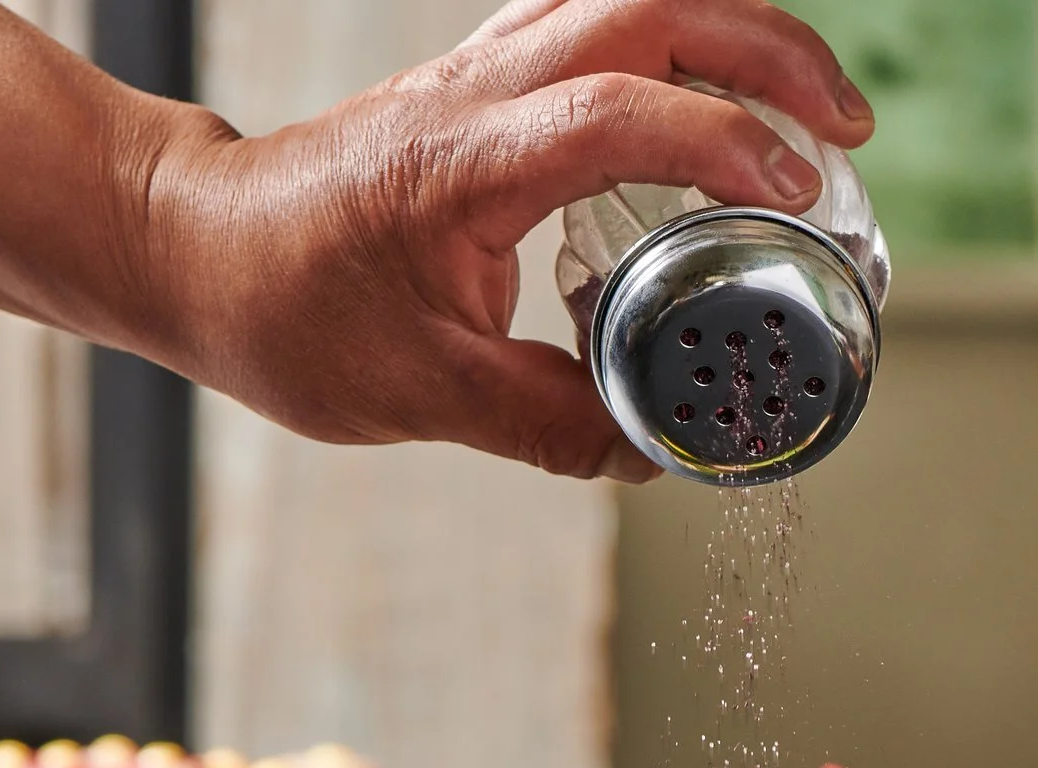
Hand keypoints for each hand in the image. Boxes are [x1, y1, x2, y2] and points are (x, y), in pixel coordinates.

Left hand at [137, 0, 872, 481]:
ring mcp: (481, 72)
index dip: (724, 142)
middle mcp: (481, 91)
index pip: (621, 112)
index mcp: (465, 162)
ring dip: (736, 34)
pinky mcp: (482, 83)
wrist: (192, 247)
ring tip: (811, 107)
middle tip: (845, 126)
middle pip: (653, 5)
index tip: (797, 194)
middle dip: (770, 49)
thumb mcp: (418, 394)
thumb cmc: (280, 308)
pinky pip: (600, 26)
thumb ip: (548, 424)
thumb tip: (650, 453)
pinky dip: (682, 47)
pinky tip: (720, 103)